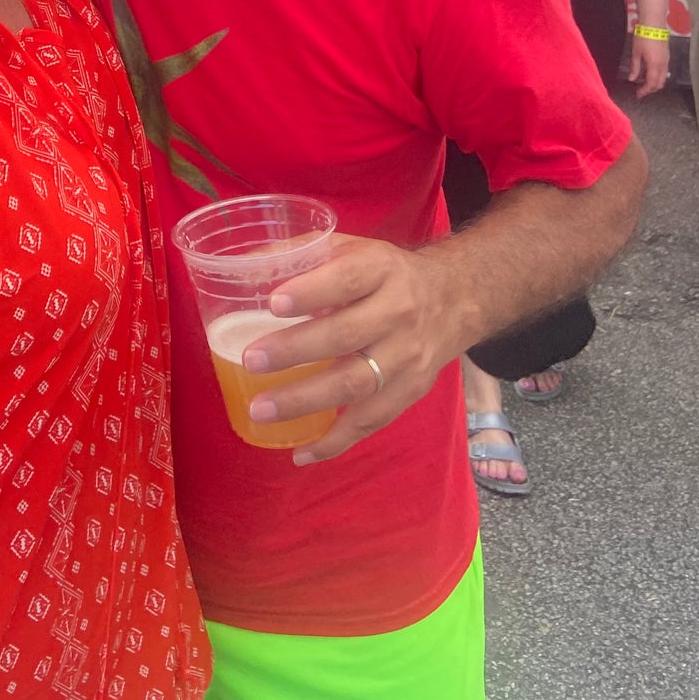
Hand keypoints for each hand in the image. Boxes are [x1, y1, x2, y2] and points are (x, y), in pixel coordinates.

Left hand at [240, 235, 463, 464]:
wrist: (452, 300)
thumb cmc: (384, 273)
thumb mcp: (353, 248)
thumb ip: (304, 254)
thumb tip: (245, 266)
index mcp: (381, 269)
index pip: (347, 279)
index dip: (311, 291)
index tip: (273, 303)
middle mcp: (399, 312)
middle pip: (346, 335)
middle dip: (295, 350)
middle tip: (250, 360)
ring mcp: (407, 356)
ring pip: (357, 384)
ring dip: (305, 400)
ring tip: (261, 409)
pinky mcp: (411, 391)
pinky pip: (372, 421)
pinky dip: (336, 441)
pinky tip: (301, 452)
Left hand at [627, 34, 668, 97]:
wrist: (654, 25)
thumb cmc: (643, 38)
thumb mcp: (636, 53)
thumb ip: (635, 67)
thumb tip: (632, 79)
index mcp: (654, 65)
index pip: (651, 84)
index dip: (644, 91)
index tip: (638, 95)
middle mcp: (663, 65)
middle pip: (660, 83)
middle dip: (651, 89)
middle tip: (641, 91)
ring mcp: (667, 61)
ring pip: (664, 78)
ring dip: (655, 84)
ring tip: (645, 84)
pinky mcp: (667, 57)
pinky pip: (665, 72)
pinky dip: (658, 77)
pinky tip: (651, 75)